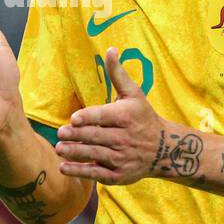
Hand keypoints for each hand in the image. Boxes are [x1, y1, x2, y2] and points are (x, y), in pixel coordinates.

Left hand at [55, 47, 177, 184]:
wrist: (164, 149)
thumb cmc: (143, 117)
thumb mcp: (134, 94)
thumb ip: (118, 73)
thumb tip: (110, 49)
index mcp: (126, 116)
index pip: (103, 116)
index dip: (88, 118)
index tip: (73, 118)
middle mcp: (125, 138)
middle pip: (96, 136)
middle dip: (77, 135)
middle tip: (60, 133)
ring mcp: (122, 158)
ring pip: (95, 154)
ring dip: (75, 152)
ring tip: (59, 148)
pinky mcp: (119, 175)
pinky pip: (97, 173)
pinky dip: (80, 171)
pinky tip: (63, 167)